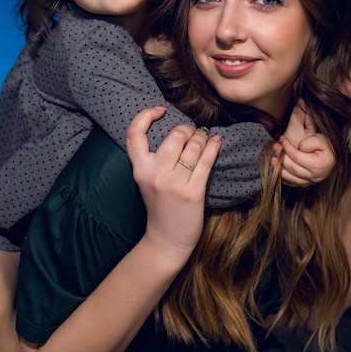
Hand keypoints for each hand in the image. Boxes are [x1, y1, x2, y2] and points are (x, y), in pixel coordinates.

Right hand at [126, 107, 220, 262]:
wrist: (167, 240)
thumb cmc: (160, 206)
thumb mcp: (147, 180)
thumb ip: (154, 158)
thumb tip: (178, 130)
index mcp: (140, 169)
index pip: (134, 134)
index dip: (146, 116)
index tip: (160, 111)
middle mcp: (155, 174)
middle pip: (175, 135)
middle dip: (187, 129)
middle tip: (192, 133)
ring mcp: (174, 184)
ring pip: (193, 146)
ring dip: (202, 137)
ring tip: (204, 139)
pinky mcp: (193, 192)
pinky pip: (206, 161)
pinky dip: (213, 147)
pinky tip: (216, 142)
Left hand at [274, 101, 334, 187]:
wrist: (334, 155)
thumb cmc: (328, 144)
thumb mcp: (320, 134)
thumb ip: (309, 124)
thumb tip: (299, 107)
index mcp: (320, 164)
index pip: (296, 156)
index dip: (287, 147)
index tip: (282, 139)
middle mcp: (316, 176)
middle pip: (291, 168)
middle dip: (281, 156)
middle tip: (275, 147)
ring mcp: (311, 181)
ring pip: (290, 178)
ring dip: (279, 169)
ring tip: (273, 159)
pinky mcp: (307, 184)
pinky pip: (292, 183)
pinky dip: (283, 177)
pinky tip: (278, 169)